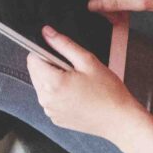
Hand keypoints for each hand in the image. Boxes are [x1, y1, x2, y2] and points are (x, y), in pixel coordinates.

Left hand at [28, 26, 143, 140]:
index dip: (45, 52)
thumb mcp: (88, 61)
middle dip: (50, 66)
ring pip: (41, 85)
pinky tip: (76, 94)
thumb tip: (46, 32)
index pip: (32, 59)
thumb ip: (63, 44)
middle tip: (74, 70)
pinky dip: (58, 93)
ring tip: (77, 83)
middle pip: (35, 72)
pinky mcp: (55, 118)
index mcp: (52, 84)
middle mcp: (46, 99)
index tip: (61, 56)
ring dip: (53, 79)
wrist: (119, 120)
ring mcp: (50, 111)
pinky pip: (49, 98)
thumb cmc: (108, 92)